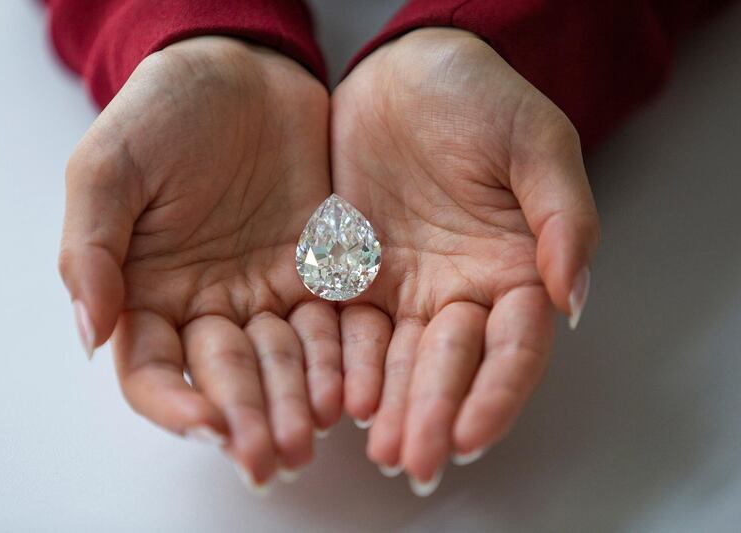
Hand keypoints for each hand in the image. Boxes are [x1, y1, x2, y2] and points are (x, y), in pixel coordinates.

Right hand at [59, 37, 340, 488]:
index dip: (176, 404)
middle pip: (229, 377)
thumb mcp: (109, 168)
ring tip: (317, 431)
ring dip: (300, 399)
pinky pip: (337, 322)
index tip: (208, 425)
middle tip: (276, 457)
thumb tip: (89, 334)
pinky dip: (346, 354)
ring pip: (287, 360)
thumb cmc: (165, 111)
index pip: (155, 370)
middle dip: (250, 417)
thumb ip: (92, 249)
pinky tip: (357, 383)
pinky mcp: (324, 270)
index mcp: (151, 292)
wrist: (243, 71)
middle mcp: (212, 304)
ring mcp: (270, 290)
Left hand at [331, 28, 599, 490]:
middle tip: (414, 461)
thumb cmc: (479, 96)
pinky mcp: (354, 275)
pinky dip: (346, 365)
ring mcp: (406, 288)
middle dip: (435, 415)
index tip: (469, 435)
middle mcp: (460, 290)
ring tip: (379, 448)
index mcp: (513, 268)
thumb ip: (562, 217)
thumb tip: (571, 297)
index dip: (497, 393)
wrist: (403, 73)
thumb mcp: (537, 143)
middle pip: (452, 365)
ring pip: (399, 360)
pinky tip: (338, 398)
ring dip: (391, 407)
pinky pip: (348, 328)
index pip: (513, 347)